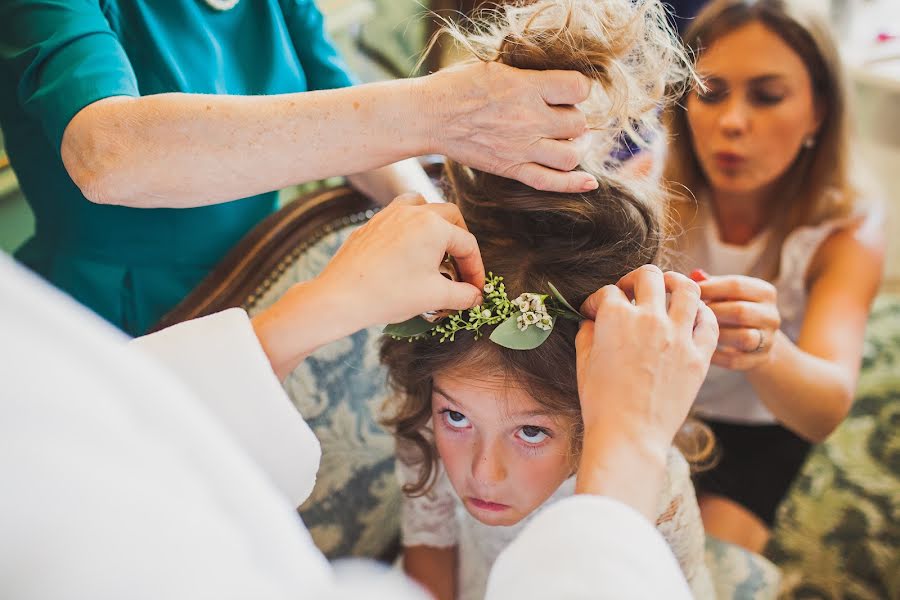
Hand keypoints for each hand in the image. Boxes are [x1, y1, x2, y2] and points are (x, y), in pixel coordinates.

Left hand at [253, 194, 484, 378]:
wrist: (341, 296)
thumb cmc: (389, 294)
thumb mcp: (434, 297)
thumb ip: (463, 295)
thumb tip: (475, 297)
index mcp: (434, 226)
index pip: (468, 244)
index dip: (476, 269)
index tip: (476, 289)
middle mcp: (413, 212)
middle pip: (450, 217)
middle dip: (460, 243)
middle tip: (460, 268)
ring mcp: (389, 214)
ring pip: (421, 205)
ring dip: (434, 224)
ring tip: (435, 249)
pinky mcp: (371, 224)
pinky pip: (397, 215)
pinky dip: (410, 227)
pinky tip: (407, 251)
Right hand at [421, 62, 597, 192]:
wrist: (430, 116)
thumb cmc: (458, 86)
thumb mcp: (498, 68)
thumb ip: (529, 77)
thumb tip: (554, 81)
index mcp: (527, 88)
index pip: (579, 88)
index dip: (580, 89)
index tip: (570, 90)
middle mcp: (529, 119)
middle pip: (577, 123)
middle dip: (574, 119)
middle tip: (561, 116)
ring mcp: (521, 148)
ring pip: (571, 155)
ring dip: (576, 148)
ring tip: (570, 142)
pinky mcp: (511, 168)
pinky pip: (550, 182)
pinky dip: (574, 184)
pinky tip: (589, 183)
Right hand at [572, 266, 717, 516]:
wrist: (629, 435)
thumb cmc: (601, 403)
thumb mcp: (584, 363)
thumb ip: (588, 333)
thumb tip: (592, 320)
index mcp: (615, 318)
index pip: (608, 291)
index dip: (598, 299)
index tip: (595, 311)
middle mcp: (649, 319)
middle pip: (649, 276)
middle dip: (636, 279)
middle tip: (632, 291)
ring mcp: (678, 336)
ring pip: (687, 288)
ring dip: (675, 283)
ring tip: (668, 290)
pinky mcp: (698, 356)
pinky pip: (709, 322)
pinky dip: (702, 313)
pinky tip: (692, 317)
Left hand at [698, 275, 779, 370]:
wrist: (755, 342)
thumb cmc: (731, 310)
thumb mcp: (726, 294)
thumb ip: (710, 284)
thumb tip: (692, 276)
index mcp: (765, 292)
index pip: (736, 285)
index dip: (709, 288)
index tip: (687, 292)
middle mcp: (771, 315)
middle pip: (740, 311)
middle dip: (712, 313)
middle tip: (690, 315)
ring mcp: (769, 339)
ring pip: (743, 337)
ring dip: (717, 334)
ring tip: (697, 331)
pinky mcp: (760, 360)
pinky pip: (735, 359)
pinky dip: (716, 355)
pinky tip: (701, 349)